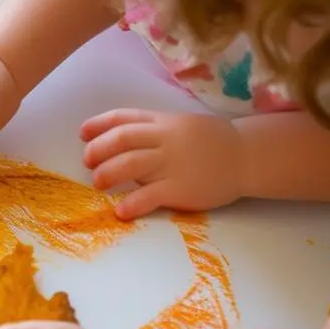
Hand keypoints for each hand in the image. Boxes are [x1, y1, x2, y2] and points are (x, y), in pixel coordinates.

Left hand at [80, 109, 243, 220]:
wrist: (247, 157)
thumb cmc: (209, 142)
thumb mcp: (181, 123)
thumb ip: (151, 128)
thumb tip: (113, 136)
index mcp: (163, 121)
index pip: (124, 117)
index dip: (98, 124)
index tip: (82, 134)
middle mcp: (166, 139)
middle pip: (122, 139)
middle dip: (98, 150)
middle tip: (88, 162)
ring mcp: (174, 163)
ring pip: (131, 164)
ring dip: (108, 174)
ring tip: (99, 183)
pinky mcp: (182, 188)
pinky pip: (150, 196)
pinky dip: (131, 204)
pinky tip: (121, 211)